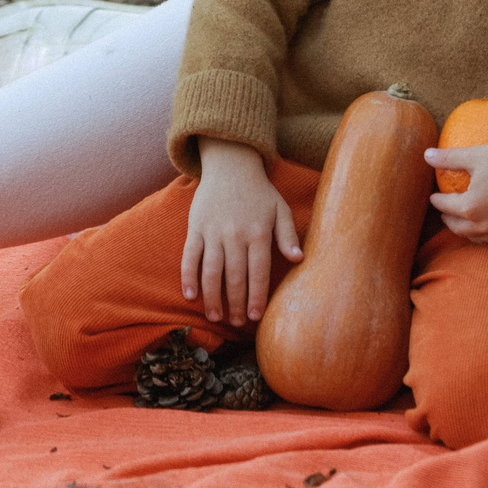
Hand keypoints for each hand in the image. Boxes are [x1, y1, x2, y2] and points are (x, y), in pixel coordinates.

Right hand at [182, 139, 301, 324]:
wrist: (230, 164)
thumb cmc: (259, 191)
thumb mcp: (280, 209)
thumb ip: (289, 235)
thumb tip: (299, 259)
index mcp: (258, 232)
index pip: (259, 271)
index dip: (256, 296)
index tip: (255, 317)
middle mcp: (235, 234)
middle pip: (235, 276)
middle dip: (235, 303)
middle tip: (236, 323)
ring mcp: (213, 232)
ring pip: (211, 271)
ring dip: (212, 297)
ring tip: (215, 316)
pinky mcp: (195, 228)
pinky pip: (189, 257)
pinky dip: (188, 277)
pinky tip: (190, 296)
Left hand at [427, 141, 487, 241]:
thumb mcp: (475, 155)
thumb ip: (448, 158)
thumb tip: (425, 154)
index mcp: (471, 207)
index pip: (445, 206)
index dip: (437, 200)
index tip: (434, 196)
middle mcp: (486, 224)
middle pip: (458, 228)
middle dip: (448, 219)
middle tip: (445, 210)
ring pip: (477, 237)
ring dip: (467, 230)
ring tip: (464, 220)